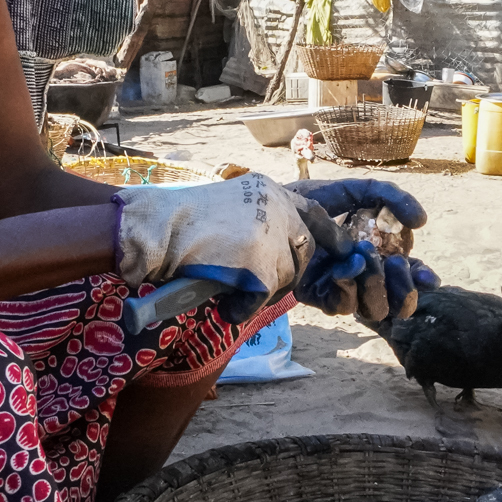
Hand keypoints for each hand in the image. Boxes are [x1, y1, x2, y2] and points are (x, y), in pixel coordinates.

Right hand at [113, 174, 316, 321]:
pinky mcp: (259, 268)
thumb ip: (259, 217)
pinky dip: (243, 309)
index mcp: (271, 192)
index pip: (316, 213)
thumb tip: (281, 246)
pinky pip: (261, 299)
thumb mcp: (230, 203)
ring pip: (284, 278)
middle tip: (260, 283)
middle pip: (303, 252)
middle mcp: (277, 210)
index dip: (331, 235)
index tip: (345, 249)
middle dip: (286, 272)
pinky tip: (226, 308)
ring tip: (231, 292)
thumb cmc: (180, 221)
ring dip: (260, 291)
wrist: (156, 230)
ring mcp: (270, 238)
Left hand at [282, 179, 440, 319]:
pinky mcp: (318, 295)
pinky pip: (342, 306)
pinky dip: (349, 288)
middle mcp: (363, 277)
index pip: (409, 276)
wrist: (275, 204)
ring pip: (372, 310)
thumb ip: (392, 198)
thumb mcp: (358, 190)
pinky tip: (345, 267)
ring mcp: (340, 288)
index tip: (429, 276)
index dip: (422, 280)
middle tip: (396, 262)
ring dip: (376, 286)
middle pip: (396, 304)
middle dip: (404, 288)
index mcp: (378, 254)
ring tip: (364, 256)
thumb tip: (422, 221)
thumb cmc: (317, 199)